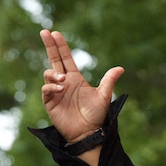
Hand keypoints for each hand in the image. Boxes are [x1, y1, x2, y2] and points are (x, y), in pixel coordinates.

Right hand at [39, 29, 123, 143]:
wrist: (88, 133)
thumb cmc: (96, 115)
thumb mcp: (104, 96)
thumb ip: (109, 81)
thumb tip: (120, 68)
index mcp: (75, 79)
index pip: (66, 58)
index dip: (61, 46)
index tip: (55, 33)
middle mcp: (64, 83)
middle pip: (54, 60)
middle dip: (49, 46)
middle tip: (45, 32)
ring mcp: (56, 92)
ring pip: (48, 74)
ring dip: (54, 74)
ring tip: (63, 80)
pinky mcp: (50, 102)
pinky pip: (46, 89)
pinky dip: (52, 87)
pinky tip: (61, 89)